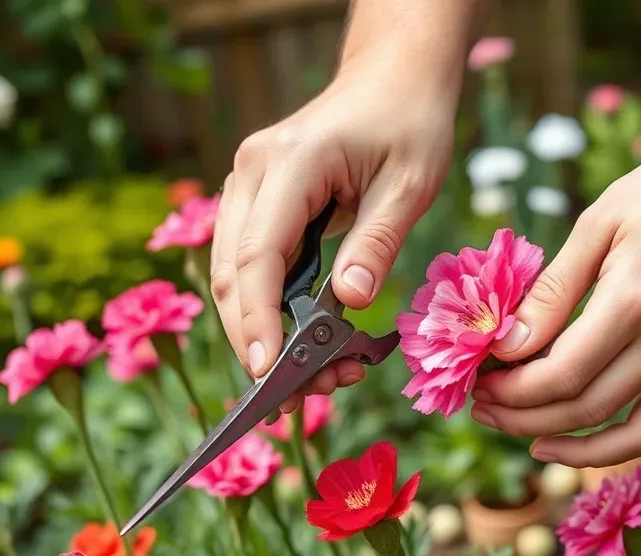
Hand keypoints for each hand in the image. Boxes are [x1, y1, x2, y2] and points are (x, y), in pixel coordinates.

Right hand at [211, 52, 455, 411]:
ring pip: (232, 276)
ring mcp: (247, 186)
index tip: (269, 374)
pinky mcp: (257, 201)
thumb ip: (376, 243)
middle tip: (309, 392)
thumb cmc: (409, 121)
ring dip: (265, 331)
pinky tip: (309, 339)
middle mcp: (251, 173)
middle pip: (230, 275)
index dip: (258, 321)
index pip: (256, 256)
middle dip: (260, 342)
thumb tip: (348, 305)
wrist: (393, 76)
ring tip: (322, 374)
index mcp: (290, 163)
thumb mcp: (410, 183)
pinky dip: (271, 309)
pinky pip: (250, 265)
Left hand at [470, 121, 640, 467]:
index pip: (562, 372)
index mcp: (634, 300)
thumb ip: (552, 291)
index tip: (479, 375)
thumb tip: (506, 343)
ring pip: (620, 432)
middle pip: (583, 407)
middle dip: (521, 414)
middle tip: (482, 403)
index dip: (513, 387)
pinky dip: (611, 447)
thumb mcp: (597, 223)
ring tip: (514, 428)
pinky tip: (567, 441)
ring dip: (561, 439)